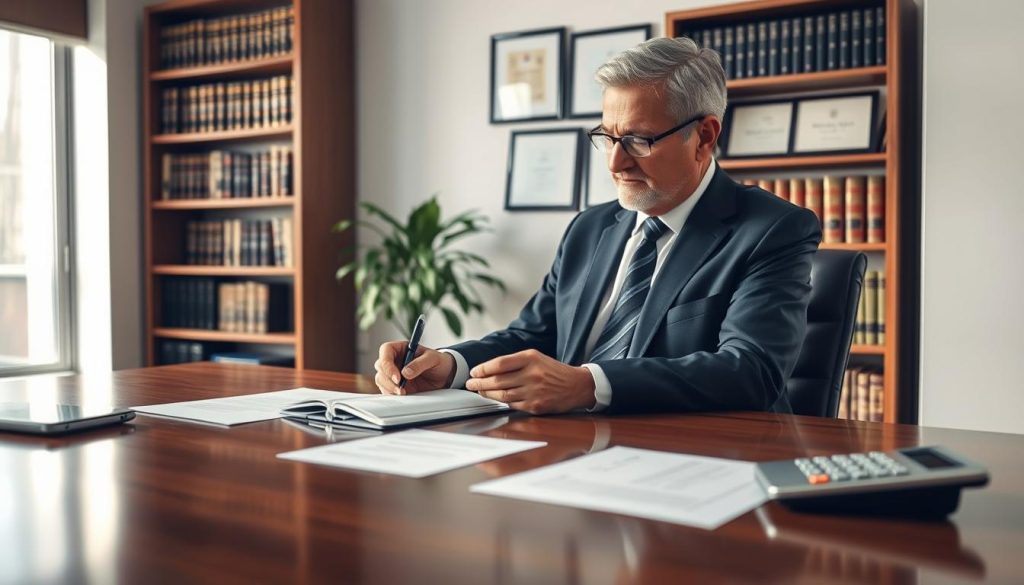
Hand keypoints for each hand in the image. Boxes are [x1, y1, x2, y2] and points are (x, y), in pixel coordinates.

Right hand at [374, 341, 455, 394]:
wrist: (444, 375)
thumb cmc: (438, 362)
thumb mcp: (433, 359)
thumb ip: (420, 363)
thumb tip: (406, 372)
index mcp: (401, 348)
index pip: (386, 350)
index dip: (387, 363)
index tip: (397, 377)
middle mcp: (394, 360)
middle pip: (380, 366)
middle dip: (388, 379)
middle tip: (401, 388)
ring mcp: (393, 373)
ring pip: (380, 379)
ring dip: (389, 388)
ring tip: (404, 393)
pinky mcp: (395, 385)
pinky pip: (386, 389)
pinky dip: (391, 393)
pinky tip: (403, 395)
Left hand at [466, 349, 595, 413]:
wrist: (577, 386)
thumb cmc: (553, 371)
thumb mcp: (536, 358)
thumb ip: (514, 362)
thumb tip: (488, 370)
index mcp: (531, 358)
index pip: (500, 363)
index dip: (484, 369)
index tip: (474, 372)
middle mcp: (532, 374)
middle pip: (498, 380)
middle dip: (480, 383)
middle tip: (470, 384)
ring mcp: (534, 391)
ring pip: (503, 394)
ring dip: (487, 394)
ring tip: (479, 392)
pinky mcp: (536, 406)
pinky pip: (513, 404)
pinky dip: (502, 402)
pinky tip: (495, 399)